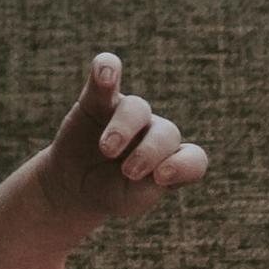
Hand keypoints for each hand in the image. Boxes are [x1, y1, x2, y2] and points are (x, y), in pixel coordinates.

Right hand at [40, 51, 210, 215]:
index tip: (161, 178)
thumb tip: (159, 172)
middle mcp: (155, 133)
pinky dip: (107, 68)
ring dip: (124, 128)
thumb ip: (147, 189)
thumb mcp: (130, 200)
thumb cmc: (111, 192)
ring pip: (137, 108)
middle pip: (166, 133)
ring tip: (107, 149)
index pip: (193, 159)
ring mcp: (129, 114)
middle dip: (150, 152)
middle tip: (129, 172)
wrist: (75, 186)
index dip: (184, 166)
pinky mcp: (98, 99)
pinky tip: (105, 72)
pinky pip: (107, 74)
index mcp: (172, 160)